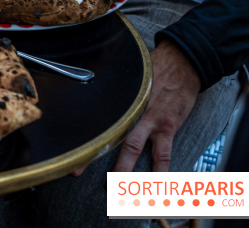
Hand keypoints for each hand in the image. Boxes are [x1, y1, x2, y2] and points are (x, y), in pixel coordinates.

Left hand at [70, 40, 200, 176]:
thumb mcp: (127, 77)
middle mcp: (130, 111)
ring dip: (124, 168)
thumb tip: (93, 93)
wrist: (182, 62)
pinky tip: (156, 185)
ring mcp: (149, 120)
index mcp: (118, 99)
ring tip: (115, 187)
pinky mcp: (167, 126)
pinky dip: (160, 170)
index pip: (93, 118)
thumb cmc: (153, 68)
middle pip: (106, 135)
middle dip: (91, 155)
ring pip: (132, 147)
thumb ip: (113, 89)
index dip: (79, 132)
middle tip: (76, 171)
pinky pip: (163, 153)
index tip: (66, 144)